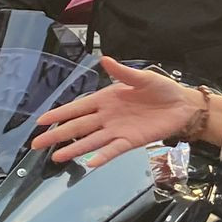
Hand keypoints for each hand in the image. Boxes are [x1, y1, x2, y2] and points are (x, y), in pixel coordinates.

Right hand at [31, 58, 199, 166]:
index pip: (78, 107)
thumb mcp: (143, 78)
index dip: (59, 114)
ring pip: (91, 141)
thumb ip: (123, 72)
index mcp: (106, 99)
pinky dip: (102, 156)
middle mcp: (107, 117)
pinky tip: (90, 162)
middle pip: (78, 126)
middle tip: (37, 144)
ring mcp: (117, 130)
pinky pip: (113, 150)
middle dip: (57, 134)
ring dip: (74, 149)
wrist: (184, 105)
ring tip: (56, 157)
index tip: (41, 121)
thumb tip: (105, 59)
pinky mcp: (131, 141)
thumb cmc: (163, 90)